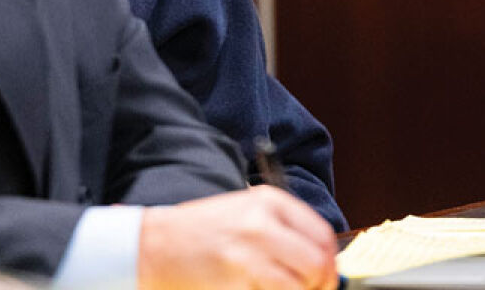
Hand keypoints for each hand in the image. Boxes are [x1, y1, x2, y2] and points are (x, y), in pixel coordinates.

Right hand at [137, 185, 338, 289]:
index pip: (322, 236)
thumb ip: (282, 230)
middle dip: (320, 285)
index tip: (325, 279)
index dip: (330, 264)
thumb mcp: (245, 212)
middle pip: (318, 263)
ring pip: (301, 286)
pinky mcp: (237, 280)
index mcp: (268, 202)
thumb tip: (321, 260)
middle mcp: (262, 224)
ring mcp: (249, 253)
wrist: (155, 245)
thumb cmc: (201, 232)